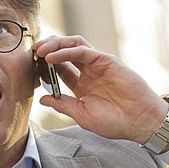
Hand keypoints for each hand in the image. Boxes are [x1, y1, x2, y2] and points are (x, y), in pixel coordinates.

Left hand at [35, 35, 168, 143]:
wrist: (139, 123)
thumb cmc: (114, 122)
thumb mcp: (82, 115)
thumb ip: (63, 104)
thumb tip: (43, 99)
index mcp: (82, 85)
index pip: (59, 70)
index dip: (43, 67)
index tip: (29, 68)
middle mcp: (89, 72)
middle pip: (63, 52)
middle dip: (46, 50)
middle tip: (30, 53)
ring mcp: (97, 64)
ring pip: (72, 45)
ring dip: (54, 44)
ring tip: (39, 51)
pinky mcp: (106, 60)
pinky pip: (82, 51)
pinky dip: (65, 52)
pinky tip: (51, 57)